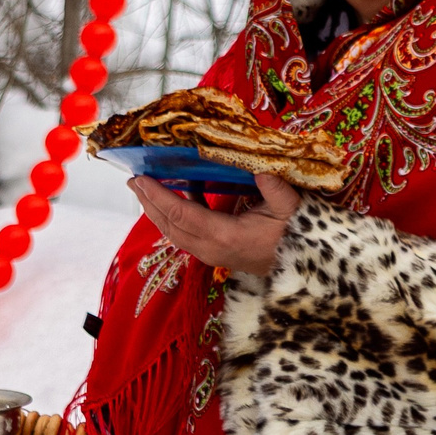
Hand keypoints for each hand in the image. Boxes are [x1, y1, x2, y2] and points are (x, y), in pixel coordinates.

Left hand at [128, 171, 301, 273]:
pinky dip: (174, 216)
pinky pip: (186, 234)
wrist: (303, 267)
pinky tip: (176, 195)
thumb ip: (274, 187)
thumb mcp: (289, 207)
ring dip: (157, 211)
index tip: (141, 178)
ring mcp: (211, 254)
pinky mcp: (214, 253)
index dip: (158, 195)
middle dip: (149, 202)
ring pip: (175, 232)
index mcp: (225, 236)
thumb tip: (258, 167)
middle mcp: (211, 248)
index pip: (181, 213)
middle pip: (170, 225)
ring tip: (144, 189)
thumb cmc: (297, 234)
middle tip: (133, 180)